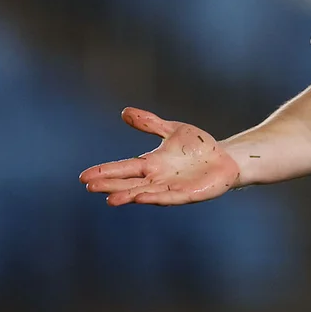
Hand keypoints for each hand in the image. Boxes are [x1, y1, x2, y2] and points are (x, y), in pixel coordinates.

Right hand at [79, 107, 240, 205]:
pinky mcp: (189, 194)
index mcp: (151, 164)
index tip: (84, 176)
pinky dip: (156, 198)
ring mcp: (172, 188)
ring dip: (128, 196)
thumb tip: (125, 112)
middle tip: (90, 186)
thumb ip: (150, 123)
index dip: (105, 171)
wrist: (225, 158)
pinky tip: (142, 198)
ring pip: (145, 193)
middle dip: (111, 185)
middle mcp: (157, 178)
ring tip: (110, 199)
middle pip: (129, 183)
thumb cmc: (198, 146)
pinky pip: (170, 197)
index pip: (124, 168)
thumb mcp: (173, 130)